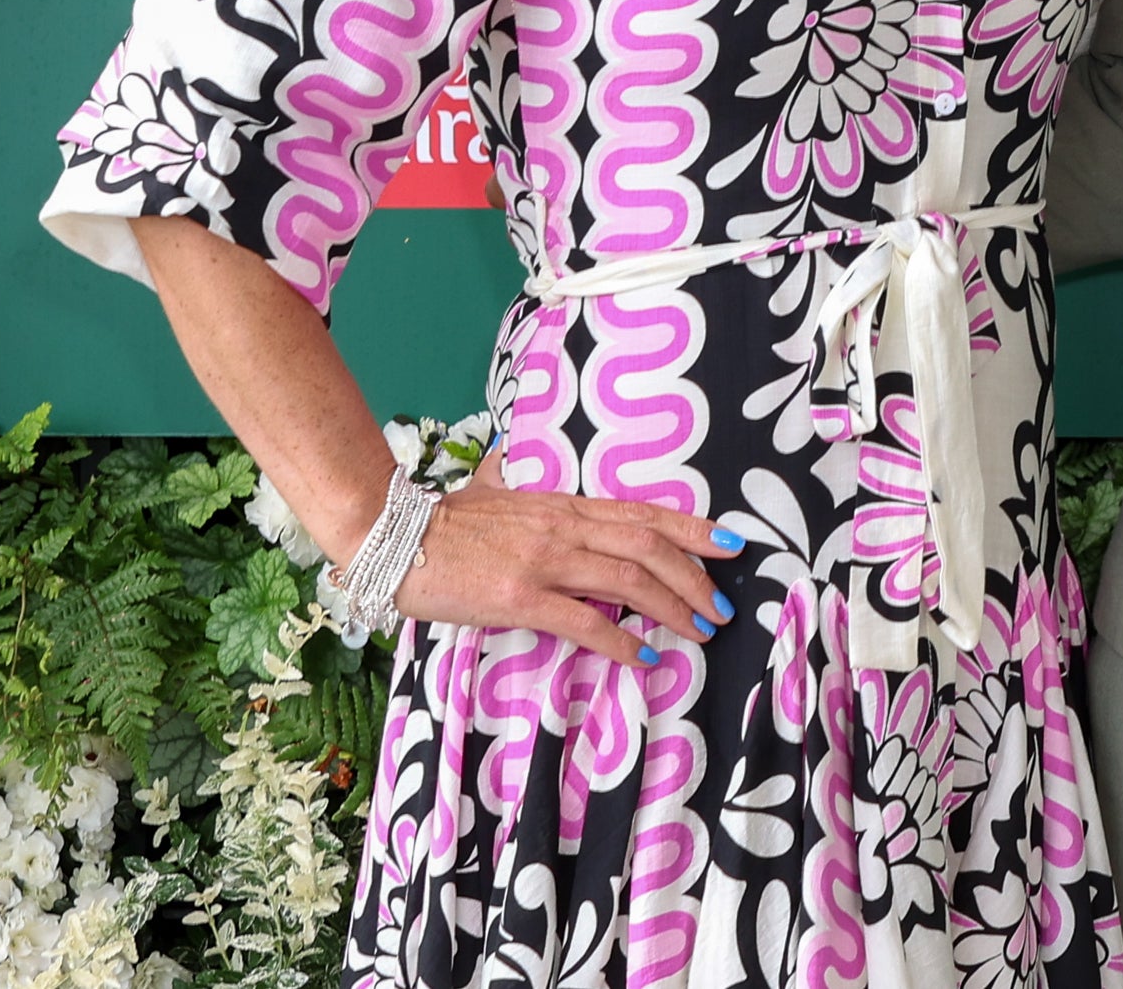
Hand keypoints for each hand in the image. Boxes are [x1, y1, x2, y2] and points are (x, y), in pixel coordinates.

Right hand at [388, 456, 741, 665]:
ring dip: (672, 609)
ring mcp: (544, 561)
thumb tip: (506, 465)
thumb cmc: (441, 521)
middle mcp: (563, 528)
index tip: (730, 544)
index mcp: (562, 504)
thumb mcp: (489, 492)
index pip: (642, 512)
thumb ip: (509, 483)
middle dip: (695, 578)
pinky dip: (621, 640)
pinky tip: (642, 657)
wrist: (392, 536)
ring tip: (697, 632)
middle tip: (722, 606)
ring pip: (628, 581)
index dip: (693, 528)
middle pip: (649, 547)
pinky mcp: (520, 597)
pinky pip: (585, 622)